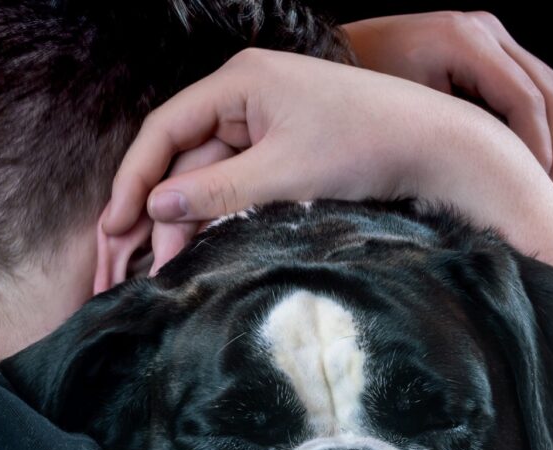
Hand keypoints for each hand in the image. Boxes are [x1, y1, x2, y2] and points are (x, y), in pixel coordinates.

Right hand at [101, 48, 534, 270]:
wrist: (438, 147)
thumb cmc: (366, 146)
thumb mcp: (283, 176)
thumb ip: (214, 192)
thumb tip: (155, 207)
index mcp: (239, 81)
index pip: (165, 128)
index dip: (134, 178)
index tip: (114, 224)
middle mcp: (246, 93)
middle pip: (184, 154)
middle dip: (162, 208)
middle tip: (144, 261)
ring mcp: (268, 118)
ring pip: (211, 171)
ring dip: (192, 216)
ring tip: (170, 265)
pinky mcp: (287, 144)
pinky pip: (240, 178)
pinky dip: (223, 210)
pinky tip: (207, 245)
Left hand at [343, 11, 552, 185]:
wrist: (335, 57)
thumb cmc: (359, 93)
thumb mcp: (403, 118)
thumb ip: (453, 137)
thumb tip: (500, 177)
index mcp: (464, 40)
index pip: (526, 100)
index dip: (538, 150)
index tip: (534, 192)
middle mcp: (485, 29)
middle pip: (552, 92)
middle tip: (546, 195)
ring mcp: (491, 34)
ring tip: (543, 183)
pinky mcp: (490, 48)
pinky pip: (535, 87)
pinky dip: (542, 126)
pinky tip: (530, 162)